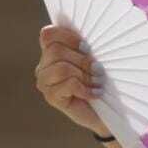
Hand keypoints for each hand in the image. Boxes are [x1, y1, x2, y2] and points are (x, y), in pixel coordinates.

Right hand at [34, 25, 111, 140]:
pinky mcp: (51, 97)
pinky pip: (69, 84)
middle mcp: (44, 66)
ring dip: (85, 75)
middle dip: (82, 59)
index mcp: (51, 52)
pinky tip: (95, 93)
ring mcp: (44, 82)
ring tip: (98, 82)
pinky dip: (86, 89)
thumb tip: (86, 44)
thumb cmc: (99, 82)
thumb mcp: (92, 60)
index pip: (48, 34)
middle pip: (56, 51)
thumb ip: (84, 49)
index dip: (67, 37)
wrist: (103, 113)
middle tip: (98, 69)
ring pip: (62, 68)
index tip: (87, 47)